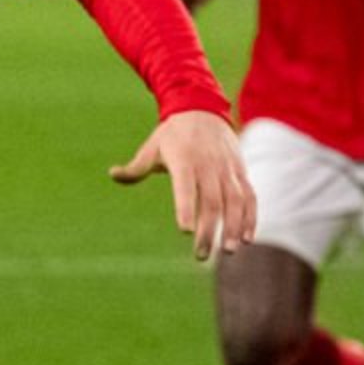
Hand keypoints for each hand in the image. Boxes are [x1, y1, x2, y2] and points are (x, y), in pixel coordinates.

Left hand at [109, 108, 255, 261]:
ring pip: (235, 201)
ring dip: (233, 227)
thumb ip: (135, 168)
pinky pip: (250, 196)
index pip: (186, 187)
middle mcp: (208, 165)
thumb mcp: (152, 148)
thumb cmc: (172, 134)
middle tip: (200, 255)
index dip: (186, 208)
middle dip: (208, 230)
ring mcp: (227, 169)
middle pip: (212, 201)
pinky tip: (246, 239)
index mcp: (184, 161)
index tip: (185, 231)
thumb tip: (112, 174)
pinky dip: (250, 217)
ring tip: (228, 251)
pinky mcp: (241, 172)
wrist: (204, 109)